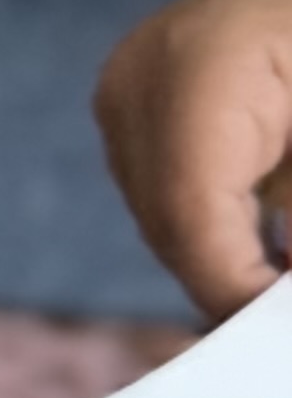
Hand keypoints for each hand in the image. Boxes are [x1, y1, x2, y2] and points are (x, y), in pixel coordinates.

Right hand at [96, 0, 291, 316]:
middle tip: (281, 311)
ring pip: (158, 216)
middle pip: (167, 223)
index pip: (189, 212)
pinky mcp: (126, 102)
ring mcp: (122, 90)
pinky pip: (159, 191)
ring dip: (218, 255)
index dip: (233, 287)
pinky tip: (260, 240)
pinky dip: (207, 223)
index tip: (274, 326)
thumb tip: (279, 300)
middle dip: (230, 278)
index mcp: (198, 71)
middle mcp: (139, 80)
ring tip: (276, 275)